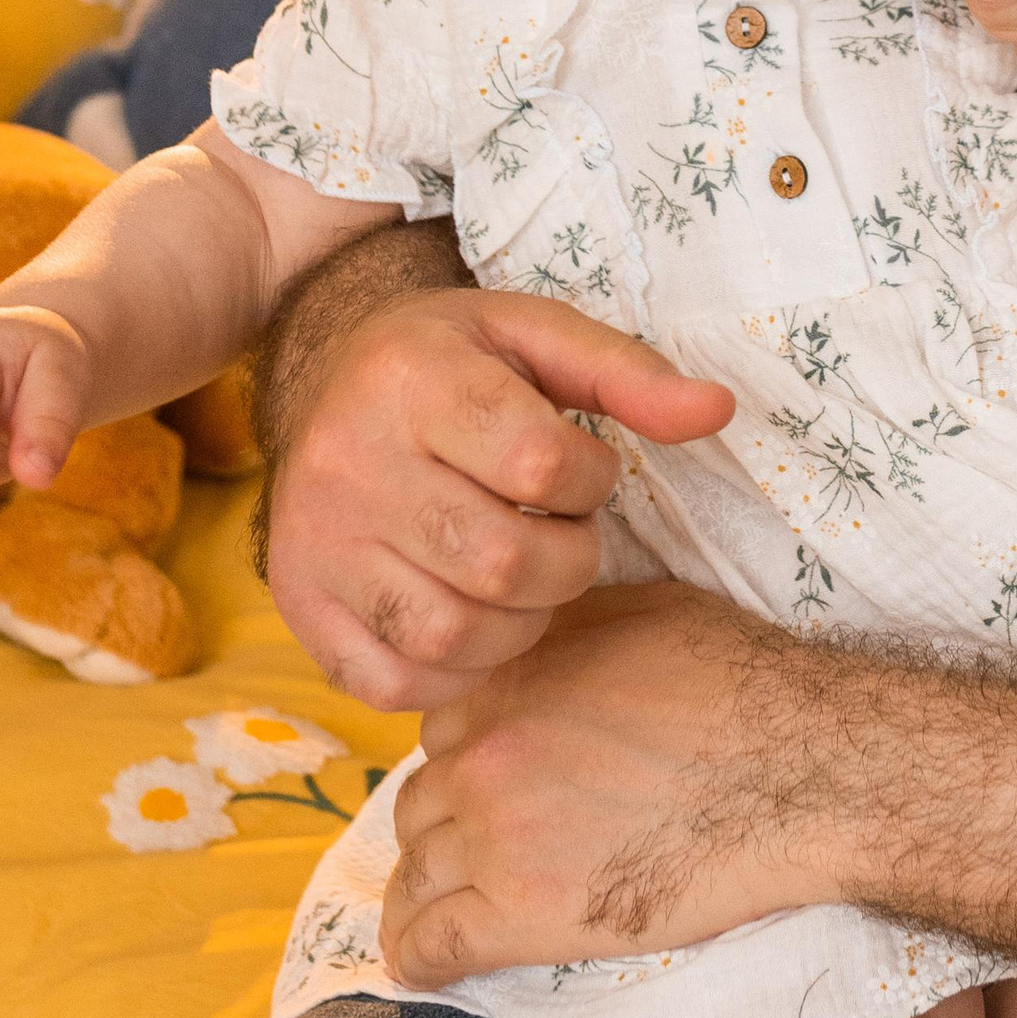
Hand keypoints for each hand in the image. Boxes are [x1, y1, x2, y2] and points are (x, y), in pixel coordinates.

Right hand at [264, 288, 735, 710]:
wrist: (327, 377)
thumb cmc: (452, 360)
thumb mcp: (535, 334)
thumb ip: (627, 373)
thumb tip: (717, 410)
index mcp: (411, 379)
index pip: (540, 465)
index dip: (591, 481)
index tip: (581, 471)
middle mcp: (346, 462)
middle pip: (501, 563)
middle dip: (568, 563)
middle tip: (563, 535)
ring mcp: (314, 543)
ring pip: (450, 635)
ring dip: (520, 623)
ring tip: (523, 577)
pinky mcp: (299, 605)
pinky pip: (391, 684)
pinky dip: (454, 674)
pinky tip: (475, 622)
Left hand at [380, 583, 813, 985]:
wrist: (796, 774)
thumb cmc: (738, 686)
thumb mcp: (640, 613)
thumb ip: (561, 630)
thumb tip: (531, 637)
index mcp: (506, 680)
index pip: (442, 727)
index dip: (466, 753)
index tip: (490, 779)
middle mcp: (484, 755)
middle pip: (421, 801)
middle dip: (443, 822)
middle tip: (476, 846)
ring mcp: (496, 839)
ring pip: (417, 873)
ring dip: (422, 891)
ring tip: (430, 912)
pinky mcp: (523, 916)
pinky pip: (433, 945)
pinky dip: (416, 958)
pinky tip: (419, 966)